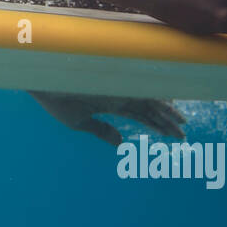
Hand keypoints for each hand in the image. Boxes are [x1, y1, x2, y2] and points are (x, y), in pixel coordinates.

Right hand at [30, 91, 186, 145]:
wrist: (42, 82)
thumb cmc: (57, 100)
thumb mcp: (80, 122)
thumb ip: (102, 131)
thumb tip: (122, 143)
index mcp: (112, 103)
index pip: (141, 115)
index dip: (157, 125)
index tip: (172, 135)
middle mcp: (120, 95)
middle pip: (150, 109)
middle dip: (166, 122)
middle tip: (183, 135)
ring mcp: (119, 89)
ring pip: (150, 102)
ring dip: (167, 114)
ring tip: (182, 124)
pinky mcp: (114, 86)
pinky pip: (140, 94)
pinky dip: (156, 101)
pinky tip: (170, 108)